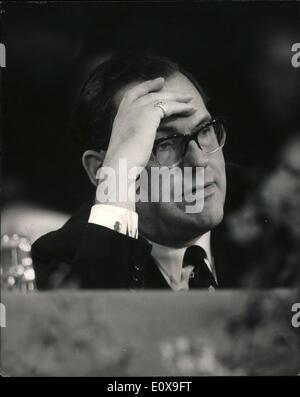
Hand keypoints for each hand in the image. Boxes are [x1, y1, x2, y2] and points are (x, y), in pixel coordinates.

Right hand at [96, 77, 195, 209]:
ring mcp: (137, 110)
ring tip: (189, 99)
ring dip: (177, 98)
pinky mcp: (149, 115)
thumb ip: (132, 144)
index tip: (157, 84)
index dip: (145, 87)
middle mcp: (127, 111)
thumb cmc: (121, 164)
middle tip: (175, 89)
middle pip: (148, 94)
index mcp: (119, 118)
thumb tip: (137, 150)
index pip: (131, 96)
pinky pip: (169, 106)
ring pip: (160, 98)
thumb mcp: (125, 150)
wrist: (120, 164)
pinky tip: (191, 109)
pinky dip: (181, 107)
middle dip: (163, 89)